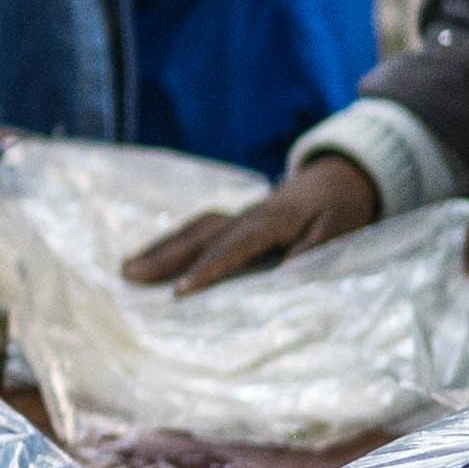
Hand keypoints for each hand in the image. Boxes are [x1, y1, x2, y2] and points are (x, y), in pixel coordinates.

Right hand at [126, 154, 379, 294]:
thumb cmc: (341, 209)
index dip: (208, 269)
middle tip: (129, 275)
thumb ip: (310, 253)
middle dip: (165, 256)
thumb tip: (280, 276)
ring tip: (127, 269)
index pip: (233, 246)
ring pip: (194, 229)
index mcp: (272, 220)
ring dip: (161, 249)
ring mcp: (239, 214)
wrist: (340, 176)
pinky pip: (199, 229)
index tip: (181, 291)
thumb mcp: (339, 231)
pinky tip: (152, 256)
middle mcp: (247, 215)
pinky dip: (173, 242)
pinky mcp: (237, 219)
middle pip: (200, 234)